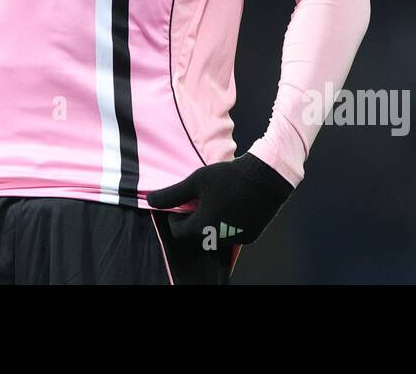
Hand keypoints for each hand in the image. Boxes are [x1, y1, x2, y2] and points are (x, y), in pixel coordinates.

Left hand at [146, 153, 294, 246]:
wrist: (266, 177)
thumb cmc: (228, 176)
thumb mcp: (196, 180)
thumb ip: (172, 194)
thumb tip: (149, 200)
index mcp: (203, 226)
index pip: (180, 232)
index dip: (176, 218)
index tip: (180, 205)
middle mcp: (219, 238)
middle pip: (198, 235)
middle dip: (194, 220)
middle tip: (198, 201)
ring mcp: (236, 239)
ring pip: (215, 235)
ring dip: (211, 223)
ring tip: (216, 202)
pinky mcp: (250, 236)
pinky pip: (232, 234)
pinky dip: (228, 224)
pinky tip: (231, 206)